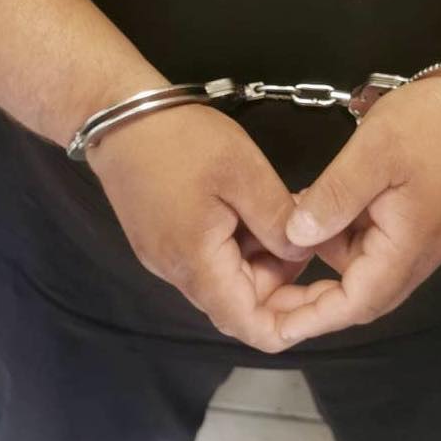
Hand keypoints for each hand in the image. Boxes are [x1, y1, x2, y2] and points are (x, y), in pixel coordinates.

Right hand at [86, 103, 312, 352]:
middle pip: (240, 304)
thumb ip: (277, 221)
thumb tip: (302, 253)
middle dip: (281, 280)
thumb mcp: (244, 173)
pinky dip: (238, 248)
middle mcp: (176, 273)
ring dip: (261, 261)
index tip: (323, 301)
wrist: (117, 113)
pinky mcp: (162, 241)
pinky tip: (250, 212)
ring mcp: (165, 258)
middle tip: (305, 238)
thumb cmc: (182, 139)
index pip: (248, 326)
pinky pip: (209, 262)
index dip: (290, 327)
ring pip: (226, 281)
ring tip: (280, 216)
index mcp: (196, 264)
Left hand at [267, 75, 440, 341]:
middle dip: (313, 301)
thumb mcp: (372, 154)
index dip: (315, 318)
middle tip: (268, 292)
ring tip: (285, 234)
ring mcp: (414, 241)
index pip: (358, 302)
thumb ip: (334, 198)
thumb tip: (295, 237)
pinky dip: (338, 237)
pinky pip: (368, 245)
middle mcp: (414, 256)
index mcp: (407, 247)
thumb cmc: (428, 125)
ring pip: (360, 269)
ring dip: (322, 260)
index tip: (276, 328)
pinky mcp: (410, 225)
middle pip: (360, 296)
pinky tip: (317, 209)